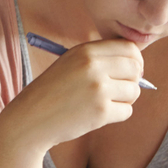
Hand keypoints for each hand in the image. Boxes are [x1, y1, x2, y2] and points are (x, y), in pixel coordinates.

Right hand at [1, 39, 142, 151]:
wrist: (30, 119)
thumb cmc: (52, 92)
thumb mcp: (71, 63)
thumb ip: (100, 59)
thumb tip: (137, 65)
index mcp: (86, 51)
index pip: (130, 48)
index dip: (136, 61)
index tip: (131, 71)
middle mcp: (93, 67)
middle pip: (136, 69)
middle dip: (133, 81)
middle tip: (120, 90)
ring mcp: (98, 89)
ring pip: (134, 92)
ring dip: (125, 100)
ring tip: (104, 103)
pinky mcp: (101, 112)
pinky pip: (127, 111)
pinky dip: (117, 115)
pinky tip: (99, 115)